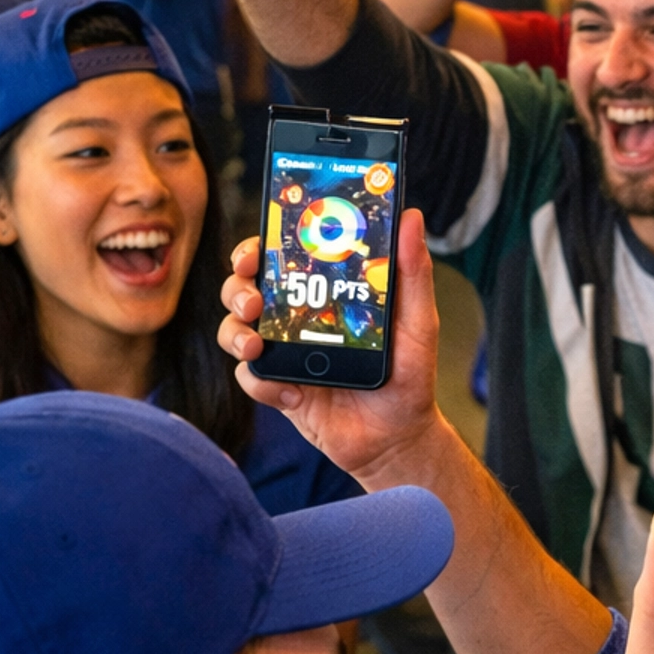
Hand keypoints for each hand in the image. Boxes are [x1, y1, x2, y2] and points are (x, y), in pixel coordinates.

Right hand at [218, 206, 445, 480]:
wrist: (398, 436)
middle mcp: (297, 318)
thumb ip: (412, 271)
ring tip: (256, 346)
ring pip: (235, 330)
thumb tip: (411, 217)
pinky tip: (294, 394)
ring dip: (235, 333)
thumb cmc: (410, 374)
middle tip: (252, 301)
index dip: (258, 248)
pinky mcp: (279, 388)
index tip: (255, 251)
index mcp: (325, 292)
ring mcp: (285, 353)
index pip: (281, 257)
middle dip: (237, 288)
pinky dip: (262, 384)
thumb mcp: (418, 320)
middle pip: (245, 288)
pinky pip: (250, 379)